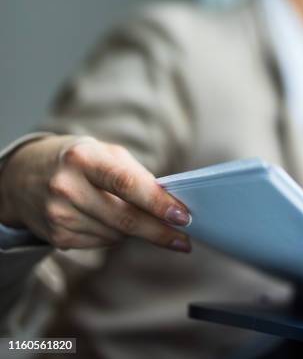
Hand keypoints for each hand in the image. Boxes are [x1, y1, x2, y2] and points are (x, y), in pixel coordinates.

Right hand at [0, 135, 191, 251]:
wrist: (24, 176)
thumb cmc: (79, 161)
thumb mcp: (107, 154)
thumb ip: (138, 176)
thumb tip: (171, 204)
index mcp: (83, 158)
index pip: (127, 184)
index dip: (157, 203)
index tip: (182, 216)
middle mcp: (66, 186)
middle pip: (125, 218)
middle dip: (159, 231)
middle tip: (184, 240)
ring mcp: (59, 214)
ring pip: (117, 234)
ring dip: (135, 230)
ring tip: (133, 215)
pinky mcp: (57, 236)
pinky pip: (102, 243)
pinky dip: (114, 235)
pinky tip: (106, 220)